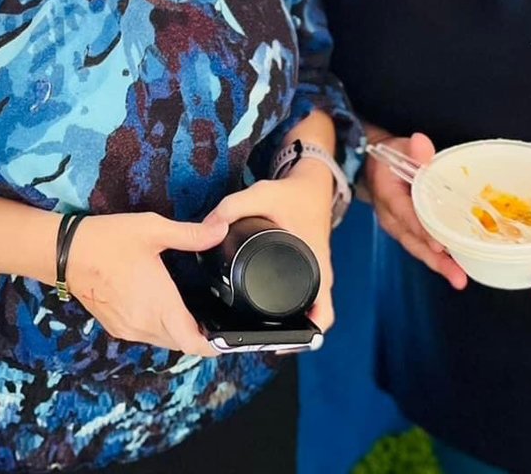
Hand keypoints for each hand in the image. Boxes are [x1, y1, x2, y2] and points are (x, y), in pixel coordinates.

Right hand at [62, 213, 225, 355]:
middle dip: (195, 332)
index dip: (214, 344)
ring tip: (181, 306)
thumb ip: (190, 234)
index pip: (195, 344)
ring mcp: (129, 329)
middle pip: (181, 343)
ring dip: (175, 330)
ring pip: (163, 341)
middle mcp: (146, 324)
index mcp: (160, 304)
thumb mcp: (151, 229)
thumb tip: (220, 231)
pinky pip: (144, 336)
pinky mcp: (115, 327)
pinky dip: (155, 327)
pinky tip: (153, 304)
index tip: (223, 334)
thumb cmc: (108, 240)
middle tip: (205, 312)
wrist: (65, 252)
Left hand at [206, 169, 336, 330]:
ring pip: (307, 312)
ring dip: (291, 326)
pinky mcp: (306, 271)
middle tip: (261, 343)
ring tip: (258, 335)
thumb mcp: (262, 194)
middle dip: (292, 336)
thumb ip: (233, 208)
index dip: (306, 336)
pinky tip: (264, 314)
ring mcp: (315, 277)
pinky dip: (288, 310)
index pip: (322, 315)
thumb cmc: (293, 194)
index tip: (281, 344)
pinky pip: (301, 299)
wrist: (312, 186)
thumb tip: (208, 227)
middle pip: (312, 320)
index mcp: (318, 266)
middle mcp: (320, 278)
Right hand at [364, 130, 466, 290]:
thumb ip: (413, 150)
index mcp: (387, 194)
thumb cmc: (389, 156)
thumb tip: (422, 143)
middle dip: (435, 261)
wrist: (373, 167)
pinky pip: (421, 247)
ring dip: (439, 265)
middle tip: (457, 277)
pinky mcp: (406, 232)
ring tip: (460, 278)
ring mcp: (397, 227)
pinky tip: (456, 268)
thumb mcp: (399, 147)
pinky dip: (437, 259)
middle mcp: (390, 216)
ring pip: (417, 248)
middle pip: (412, 241)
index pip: (405, 214)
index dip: (422, 230)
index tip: (439, 245)